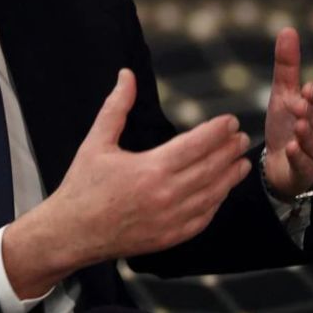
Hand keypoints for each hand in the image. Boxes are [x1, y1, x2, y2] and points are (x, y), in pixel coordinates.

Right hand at [3, 68, 251, 297]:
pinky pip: (202, 219)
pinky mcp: (169, 238)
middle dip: (230, 151)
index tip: (231, 121)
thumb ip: (116, 107)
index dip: (217, 131)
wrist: (70, 233)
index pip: (197, 145)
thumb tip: (126, 74)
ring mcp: (170, 220)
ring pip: (212, 195)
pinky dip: (216, 203)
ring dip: (230, 177)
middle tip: (242, 137)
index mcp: (151, 168)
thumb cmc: (82, 186)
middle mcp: (166, 195)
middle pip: (211, 168)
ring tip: (243, 163)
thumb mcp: (96, 141)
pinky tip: (221, 192)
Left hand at [263, 28, 312, 198]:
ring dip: (307, 135)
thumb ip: (287, 65)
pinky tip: (292, 149)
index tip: (306, 88)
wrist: (276, 162)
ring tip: (298, 127)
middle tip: (300, 106)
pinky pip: (306, 165)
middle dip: (312, 114)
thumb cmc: (284, 124)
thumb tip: (288, 29)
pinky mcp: (305, 171)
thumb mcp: (283, 93)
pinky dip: (300, 157)